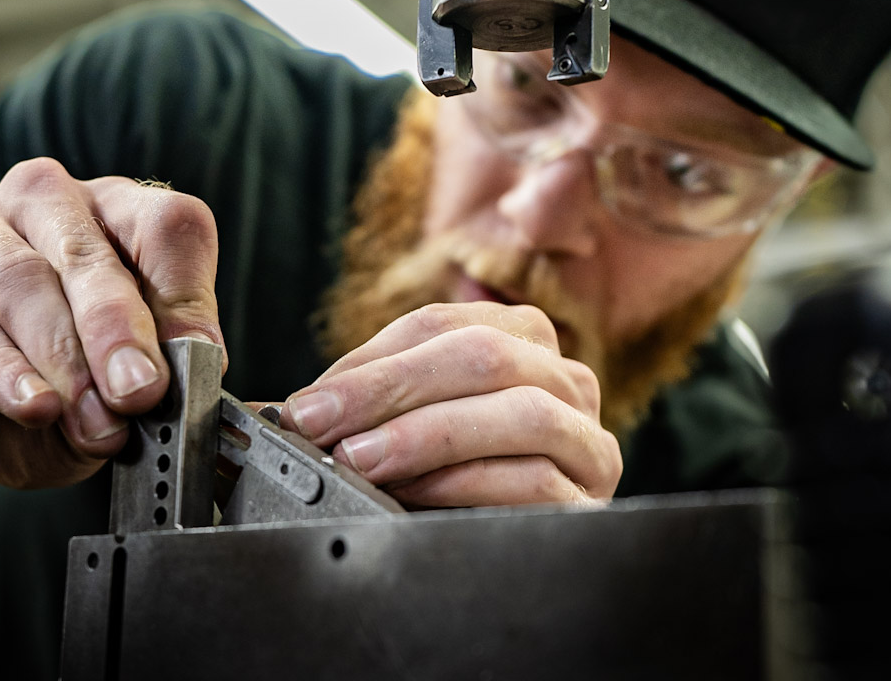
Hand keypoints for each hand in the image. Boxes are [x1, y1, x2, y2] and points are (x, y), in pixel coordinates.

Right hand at [0, 159, 222, 490]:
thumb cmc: (28, 401)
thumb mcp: (101, 409)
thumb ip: (132, 399)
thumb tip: (162, 399)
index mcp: (110, 218)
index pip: (167, 227)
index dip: (187, 294)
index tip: (201, 359)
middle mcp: (44, 206)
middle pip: (92, 251)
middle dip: (121, 328)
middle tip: (142, 392)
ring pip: (26, 281)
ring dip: (65, 358)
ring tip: (91, 421)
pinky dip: (4, 370)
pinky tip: (32, 407)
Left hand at [279, 303, 620, 507]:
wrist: (512, 564)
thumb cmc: (451, 483)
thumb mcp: (413, 427)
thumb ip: (375, 404)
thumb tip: (299, 409)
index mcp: (521, 340)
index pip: (441, 326)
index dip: (368, 362)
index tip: (307, 406)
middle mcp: (565, 380)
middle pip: (482, 357)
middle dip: (390, 392)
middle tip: (325, 432)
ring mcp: (586, 440)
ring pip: (520, 412)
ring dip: (428, 434)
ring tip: (364, 462)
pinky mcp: (591, 499)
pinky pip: (535, 480)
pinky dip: (467, 482)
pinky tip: (418, 494)